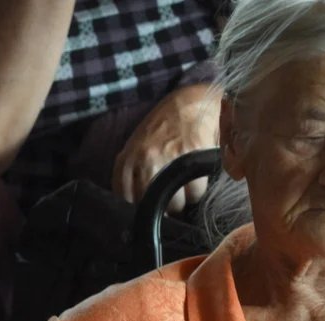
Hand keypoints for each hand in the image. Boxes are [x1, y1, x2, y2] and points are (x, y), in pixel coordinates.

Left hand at [113, 83, 220, 212]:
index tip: (151, 209)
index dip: (141, 210)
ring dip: (182, 202)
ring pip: (176, 203)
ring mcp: (169, 156)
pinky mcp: (193, 154)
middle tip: (170, 197)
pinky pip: (195, 191)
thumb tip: (135, 212)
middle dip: (163, 208)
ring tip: (184, 187)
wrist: (188, 105)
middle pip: (154, 206)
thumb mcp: (134, 152)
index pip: (127, 202)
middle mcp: (145, 159)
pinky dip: (197, 192)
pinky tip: (196, 179)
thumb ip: (130, 177)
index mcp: (126, 161)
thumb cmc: (160, 132)